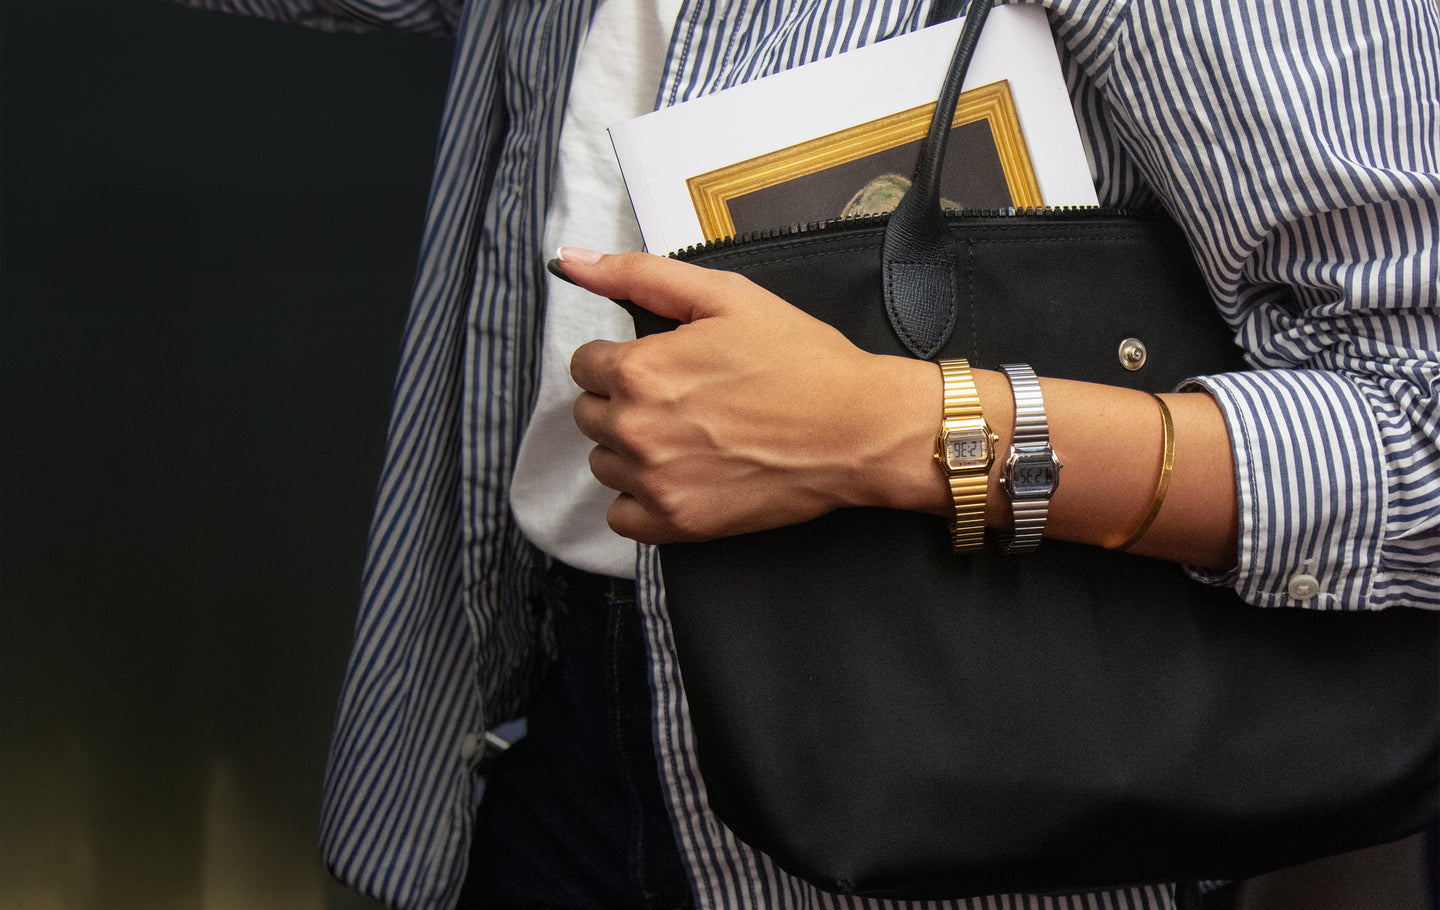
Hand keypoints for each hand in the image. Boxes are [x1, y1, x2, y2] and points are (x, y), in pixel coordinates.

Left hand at [560, 248, 942, 543]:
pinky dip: (641, 499)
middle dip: (625, 402)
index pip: (585, 365)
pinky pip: (620, 516)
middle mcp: (635, 429)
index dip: (624, 359)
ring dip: (631, 450)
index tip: (666, 365)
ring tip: (687, 437)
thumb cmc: (798, 358)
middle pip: (589, 414)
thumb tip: (570, 259)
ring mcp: (654, 482)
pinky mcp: (677, 524)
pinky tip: (680, 477)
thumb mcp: (723, 296)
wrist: (857, 428)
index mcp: (639, 370)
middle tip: (684, 399)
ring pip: (603, 463)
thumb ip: (638, 275)